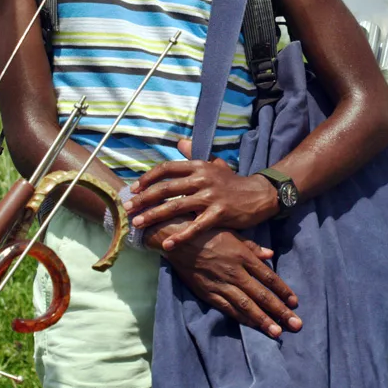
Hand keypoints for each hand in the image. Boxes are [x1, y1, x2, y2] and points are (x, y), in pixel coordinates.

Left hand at [126, 139, 279, 249]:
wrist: (260, 195)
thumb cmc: (233, 182)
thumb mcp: (214, 165)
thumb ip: (195, 155)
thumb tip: (180, 143)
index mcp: (199, 166)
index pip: (167, 169)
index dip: (148, 178)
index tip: (133, 188)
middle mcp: (202, 178)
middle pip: (165, 188)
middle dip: (143, 199)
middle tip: (128, 208)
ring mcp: (210, 196)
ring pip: (175, 207)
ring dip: (154, 216)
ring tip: (138, 224)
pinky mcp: (219, 213)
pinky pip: (195, 226)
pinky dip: (181, 236)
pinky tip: (168, 245)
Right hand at [165, 227, 301, 337]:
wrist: (177, 240)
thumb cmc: (207, 232)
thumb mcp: (233, 233)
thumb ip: (252, 247)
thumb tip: (271, 255)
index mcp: (243, 256)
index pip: (268, 277)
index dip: (283, 291)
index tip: (295, 303)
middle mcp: (235, 272)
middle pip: (262, 295)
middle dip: (280, 311)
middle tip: (295, 325)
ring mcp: (221, 284)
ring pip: (246, 306)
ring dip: (263, 320)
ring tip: (277, 333)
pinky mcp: (208, 293)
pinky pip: (227, 308)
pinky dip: (241, 318)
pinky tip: (253, 326)